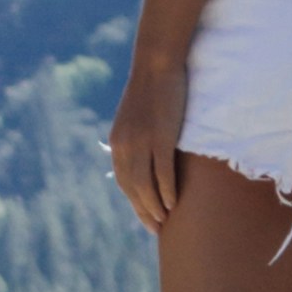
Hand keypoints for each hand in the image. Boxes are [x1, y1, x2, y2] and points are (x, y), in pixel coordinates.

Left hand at [110, 59, 188, 231]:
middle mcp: (125, 146)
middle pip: (133, 189)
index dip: (134, 203)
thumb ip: (135, 138)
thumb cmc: (151, 87)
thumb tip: (144, 156)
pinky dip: (167, 191)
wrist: (156, 63)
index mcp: (118, 143)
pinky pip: (163, 172)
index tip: (146, 217)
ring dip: (155, 207)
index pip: (124, 182)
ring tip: (166, 220)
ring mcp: (143, 142)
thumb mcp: (135, 117)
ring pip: (147, 186)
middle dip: (144, 212)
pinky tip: (174, 202)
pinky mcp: (162, 137)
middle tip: (157, 228)